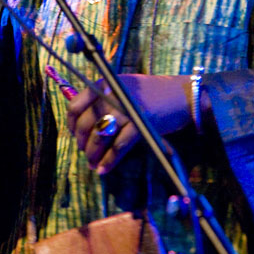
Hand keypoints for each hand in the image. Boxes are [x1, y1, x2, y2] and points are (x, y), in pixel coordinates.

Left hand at [67, 73, 192, 174]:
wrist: (181, 96)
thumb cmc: (150, 94)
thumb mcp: (122, 88)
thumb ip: (103, 100)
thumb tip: (80, 125)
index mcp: (105, 83)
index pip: (76, 104)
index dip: (71, 123)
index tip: (74, 135)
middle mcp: (112, 94)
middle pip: (86, 123)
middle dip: (83, 143)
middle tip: (85, 153)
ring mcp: (126, 108)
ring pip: (100, 136)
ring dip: (94, 154)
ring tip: (93, 164)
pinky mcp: (140, 123)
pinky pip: (118, 146)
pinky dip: (110, 161)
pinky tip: (104, 169)